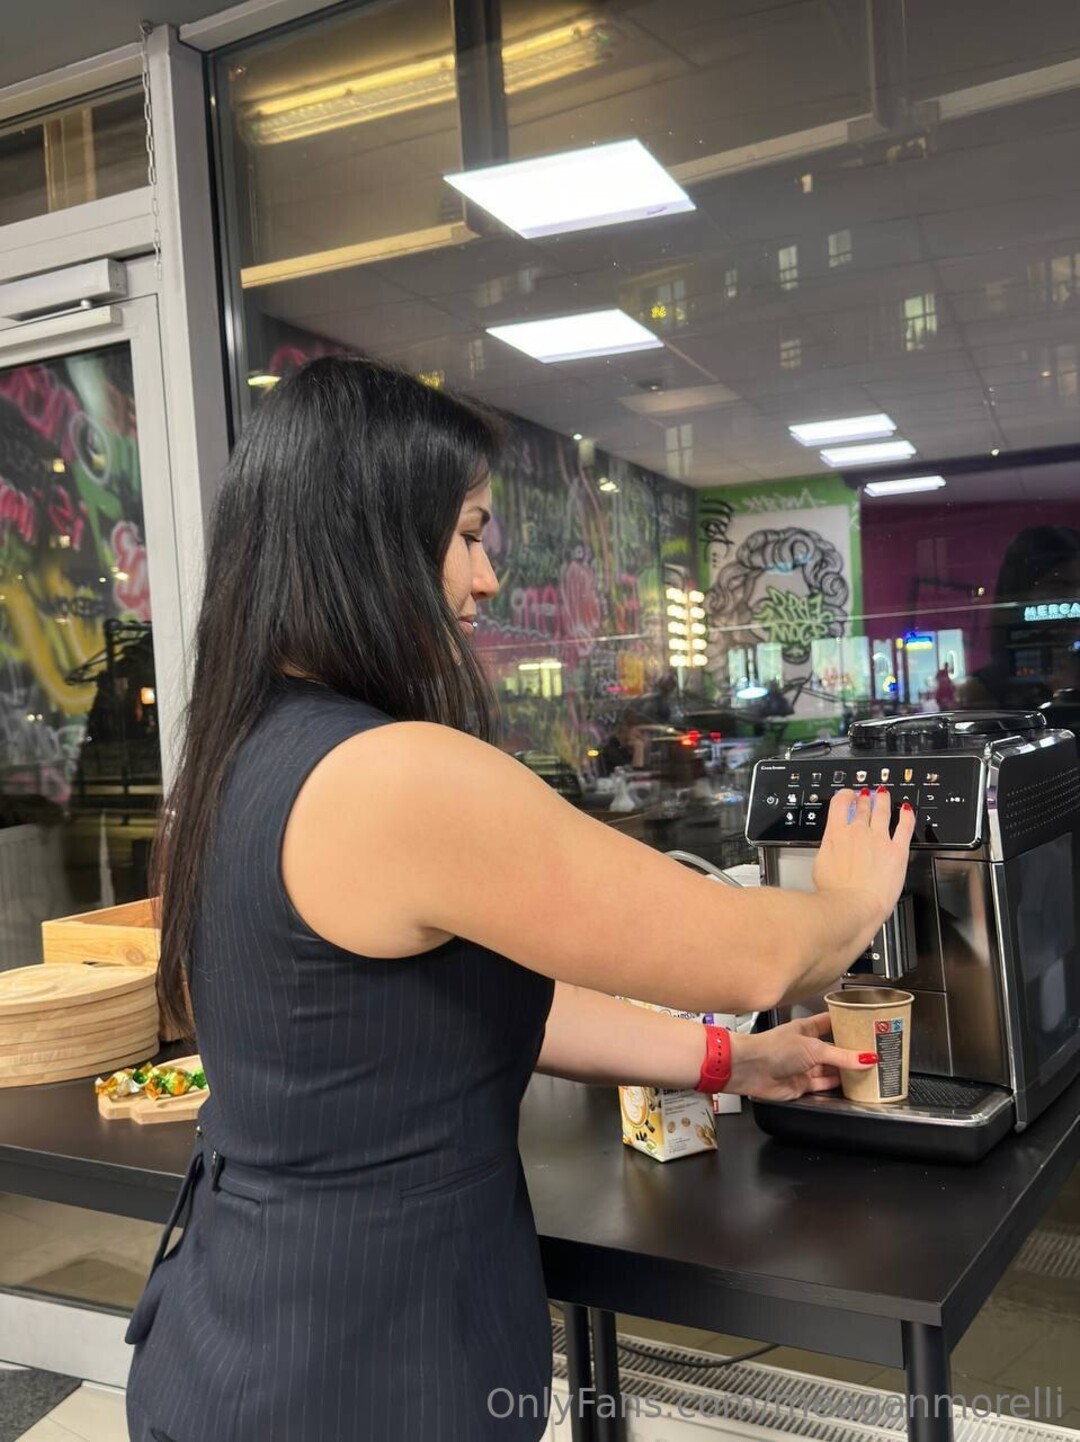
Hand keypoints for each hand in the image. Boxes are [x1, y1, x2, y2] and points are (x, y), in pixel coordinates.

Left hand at [726, 1014, 875, 1100]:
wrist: (750, 1070)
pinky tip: (852, 1084)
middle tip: (875, 1052)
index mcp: (807, 1028)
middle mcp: (806, 1046)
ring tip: (871, 1070)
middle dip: (852, 1051)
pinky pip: (824, 1085)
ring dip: (847, 1070)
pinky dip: (837, 1085)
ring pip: (831, 1069)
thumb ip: (841, 1056)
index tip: (868, 1025)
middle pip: (834, 1049)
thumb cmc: (773, 1049)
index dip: (848, 1023)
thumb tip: (866, 1058)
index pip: (832, 1022)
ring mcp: (804, 1066)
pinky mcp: (802, 1084)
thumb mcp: (813, 1048)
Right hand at [812, 785, 914, 939]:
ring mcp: (879, 840)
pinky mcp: (897, 851)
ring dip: (883, 801)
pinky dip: (907, 816)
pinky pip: (905, 827)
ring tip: (884, 795)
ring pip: (882, 811)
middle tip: (867, 794)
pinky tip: (907, 810)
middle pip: (862, 806)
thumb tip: (831, 848)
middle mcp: (858, 832)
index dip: (844, 795)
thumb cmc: (834, 893)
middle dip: (865, 798)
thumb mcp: (820, 865)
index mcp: (836, 834)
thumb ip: (829, 850)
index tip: (848, 794)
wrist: (852, 905)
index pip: (840, 804)